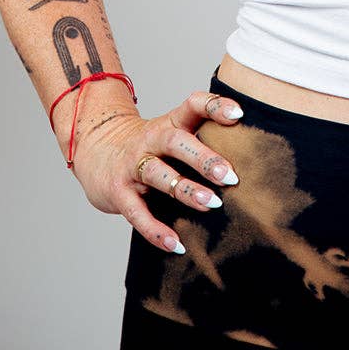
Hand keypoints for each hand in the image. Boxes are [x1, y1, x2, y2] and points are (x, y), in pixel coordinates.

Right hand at [67, 90, 243, 253]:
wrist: (96, 151)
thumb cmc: (149, 147)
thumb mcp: (171, 132)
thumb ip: (202, 138)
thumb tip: (252, 157)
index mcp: (169, 123)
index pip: (192, 105)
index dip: (214, 106)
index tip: (239, 114)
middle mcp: (150, 140)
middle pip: (177, 142)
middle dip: (204, 158)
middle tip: (230, 175)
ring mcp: (132, 165)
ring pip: (159, 175)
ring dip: (186, 190)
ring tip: (212, 205)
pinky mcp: (118, 193)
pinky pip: (137, 213)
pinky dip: (156, 231)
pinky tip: (177, 244)